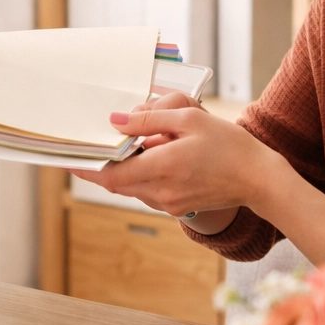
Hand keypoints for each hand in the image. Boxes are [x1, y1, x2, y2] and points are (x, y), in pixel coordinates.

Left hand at [71, 98, 284, 218]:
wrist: (259, 178)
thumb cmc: (229, 145)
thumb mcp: (189, 119)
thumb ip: (149, 118)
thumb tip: (115, 120)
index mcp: (163, 168)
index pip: (111, 174)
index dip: (86, 166)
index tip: (64, 157)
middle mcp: (161, 191)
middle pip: (116, 182)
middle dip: (99, 166)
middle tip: (83, 147)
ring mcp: (168, 202)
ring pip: (131, 186)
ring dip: (122, 169)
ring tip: (119, 145)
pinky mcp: (176, 206)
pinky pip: (146, 189)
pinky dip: (139, 173)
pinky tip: (148, 154)